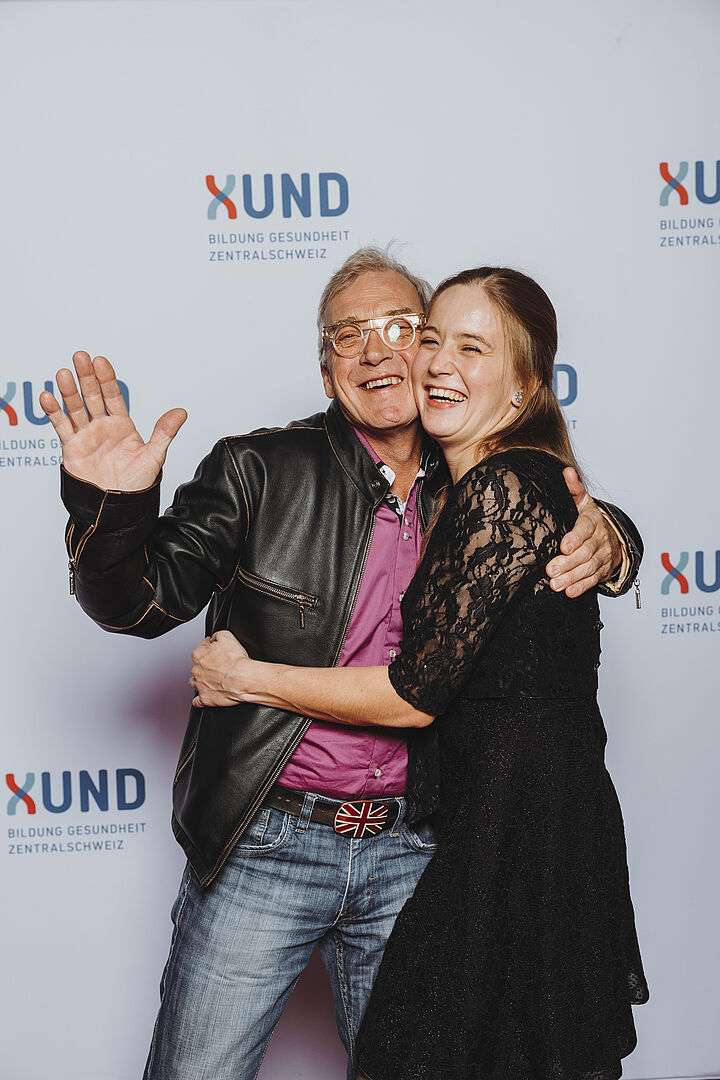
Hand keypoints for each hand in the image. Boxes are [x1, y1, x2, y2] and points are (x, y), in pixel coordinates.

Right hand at [39, 350, 186, 490]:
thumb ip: (164, 433)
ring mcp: (86, 437)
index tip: (101, 361)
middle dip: (86, 376)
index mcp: (123, 426)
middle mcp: (103, 428)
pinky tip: (48, 397)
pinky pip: (61, 427)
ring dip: (68, 391)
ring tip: (64, 373)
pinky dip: (54, 412)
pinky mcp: (72, 449)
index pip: (113, 396)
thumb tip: (181, 412)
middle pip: (92, 396)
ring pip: (75, 408)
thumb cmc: (136, 486)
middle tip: (80, 356)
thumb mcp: (153, 457)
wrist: (117, 511)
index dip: (107, 378)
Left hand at [190, 630, 251, 707]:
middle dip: (204, 666)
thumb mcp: (227, 636)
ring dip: (200, 681)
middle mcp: (196, 670)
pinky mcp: (205, 699)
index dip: (209, 648)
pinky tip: (206, 696)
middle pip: (196, 666)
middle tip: (217, 666)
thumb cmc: (236, 660)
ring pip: (194, 683)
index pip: (200, 648)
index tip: (215, 651)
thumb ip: (217, 635)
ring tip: (210, 681)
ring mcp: (199, 686)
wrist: (243, 679)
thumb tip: (213, 638)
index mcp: (199, 655)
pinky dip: (200, 700)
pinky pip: (197, 701)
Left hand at [545, 468, 620, 597]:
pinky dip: (581, 587)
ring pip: (588, 568)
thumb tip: (566, 472)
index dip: (575, 538)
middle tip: (551, 569)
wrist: (611, 536)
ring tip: (555, 583)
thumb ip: (573, 489)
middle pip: (586, 552)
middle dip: (568, 562)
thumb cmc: (589, 519)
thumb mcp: (582, 502)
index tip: (563, 546)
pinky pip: (592, 580)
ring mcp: (602, 556)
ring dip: (572, 577)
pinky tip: (568, 592)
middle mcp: (600, 539)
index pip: (585, 529)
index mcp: (593, 520)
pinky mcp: (602, 571)